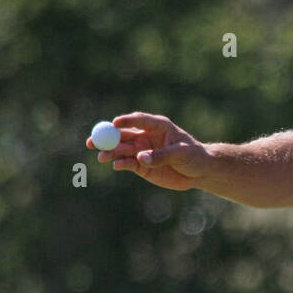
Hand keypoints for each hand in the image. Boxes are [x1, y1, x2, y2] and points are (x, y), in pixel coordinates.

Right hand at [86, 112, 208, 190]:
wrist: (199, 172)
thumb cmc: (193, 156)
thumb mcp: (181, 154)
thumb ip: (161, 155)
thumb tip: (141, 158)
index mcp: (157, 126)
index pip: (139, 120)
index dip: (126, 121)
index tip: (114, 123)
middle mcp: (146, 136)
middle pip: (123, 135)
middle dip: (107, 137)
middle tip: (94, 140)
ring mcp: (142, 151)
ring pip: (122, 150)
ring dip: (111, 153)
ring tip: (102, 156)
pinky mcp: (141, 166)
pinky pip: (128, 164)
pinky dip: (121, 164)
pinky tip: (116, 165)